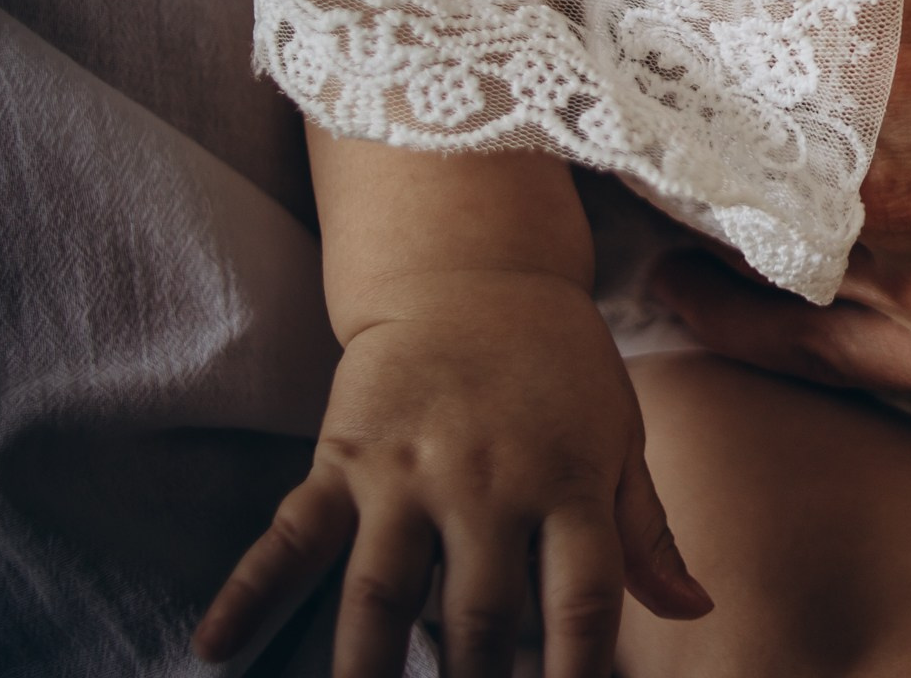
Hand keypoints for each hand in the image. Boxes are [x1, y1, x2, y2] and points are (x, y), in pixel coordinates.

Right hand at [193, 270, 710, 677]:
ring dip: (369, 669)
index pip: (582, 601)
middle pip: (480, 615)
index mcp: (570, 484)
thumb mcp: (621, 437)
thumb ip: (646, 533)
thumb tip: (695, 610)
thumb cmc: (563, 368)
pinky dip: (251, 593)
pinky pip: (293, 535)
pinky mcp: (345, 457)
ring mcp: (411, 472)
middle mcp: (491, 484)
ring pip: (383, 595)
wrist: (476, 271)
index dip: (577, 670)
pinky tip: (216, 647)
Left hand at [653, 0, 910, 411]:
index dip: (652, 13)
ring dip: (704, 204)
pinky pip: (829, 356)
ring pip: (762, 257)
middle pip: (714, 158)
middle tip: (626, 72)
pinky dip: (749, 320)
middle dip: (664, 110)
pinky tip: (702, 282)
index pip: (707, 37)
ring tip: (662, 157)